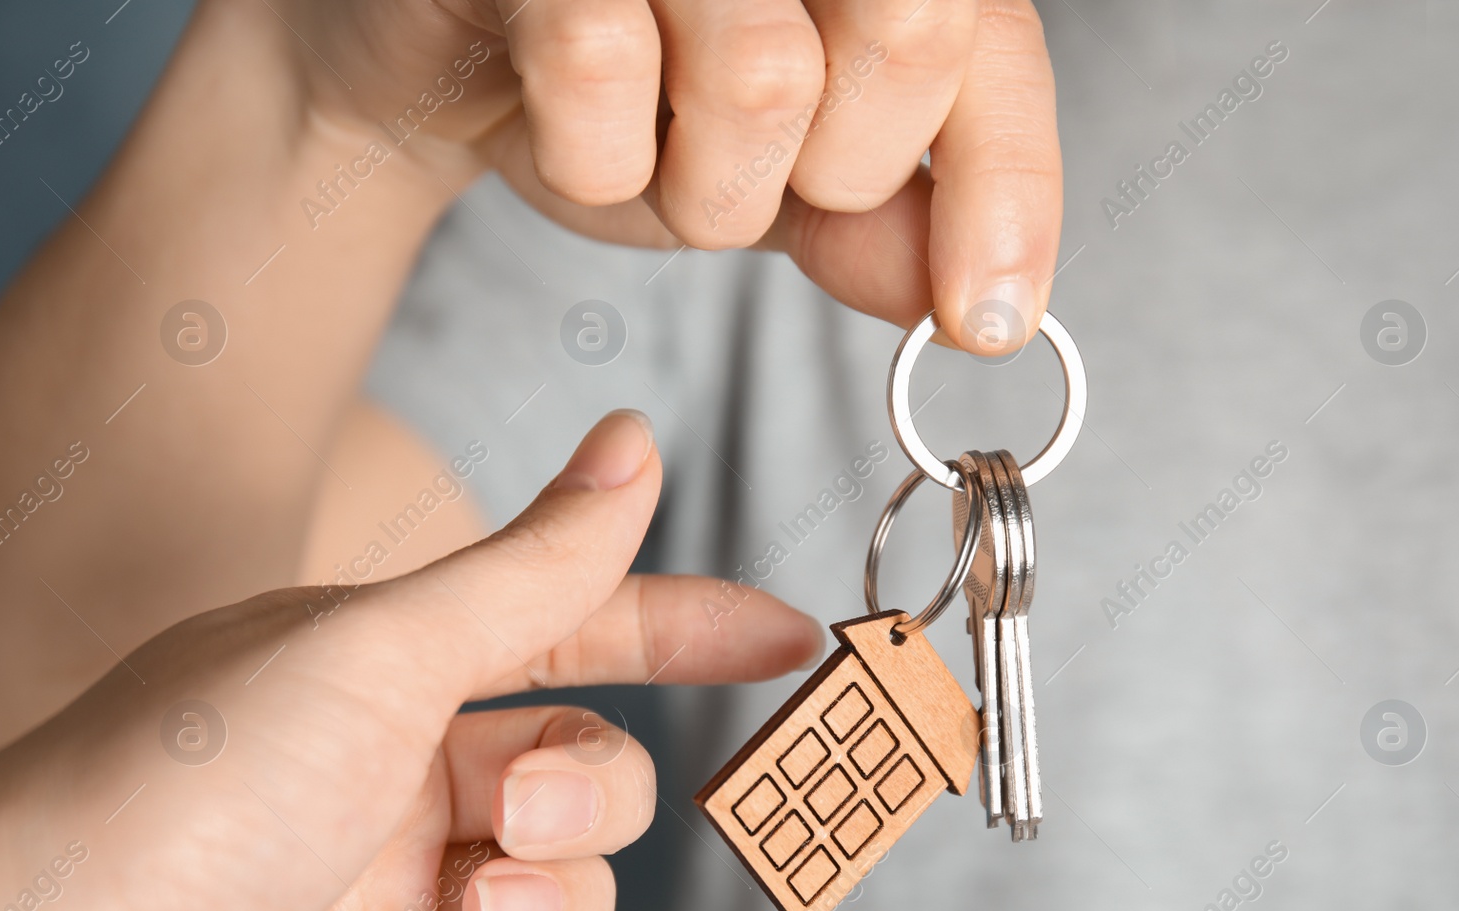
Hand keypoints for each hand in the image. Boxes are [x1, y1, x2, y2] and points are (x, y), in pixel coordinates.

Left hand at [0, 411, 821, 910]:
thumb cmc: (178, 798)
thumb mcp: (378, 657)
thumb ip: (534, 572)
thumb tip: (635, 444)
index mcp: (387, 674)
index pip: (575, 632)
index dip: (686, 628)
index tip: (788, 634)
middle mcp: (398, 783)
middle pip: (590, 772)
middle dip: (585, 795)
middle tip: (515, 816)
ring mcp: (402, 904)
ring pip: (573, 888)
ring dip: (555, 899)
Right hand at [283, 0, 1060, 351]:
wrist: (451, 62)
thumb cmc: (625, 94)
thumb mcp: (780, 180)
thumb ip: (881, 226)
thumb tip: (977, 306)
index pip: (992, 52)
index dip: (1007, 195)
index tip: (985, 323)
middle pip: (905, 39)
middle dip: (832, 174)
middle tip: (749, 177)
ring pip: (760, 74)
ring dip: (703, 186)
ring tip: (650, 152)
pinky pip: (596, 65)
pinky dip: (591, 157)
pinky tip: (567, 128)